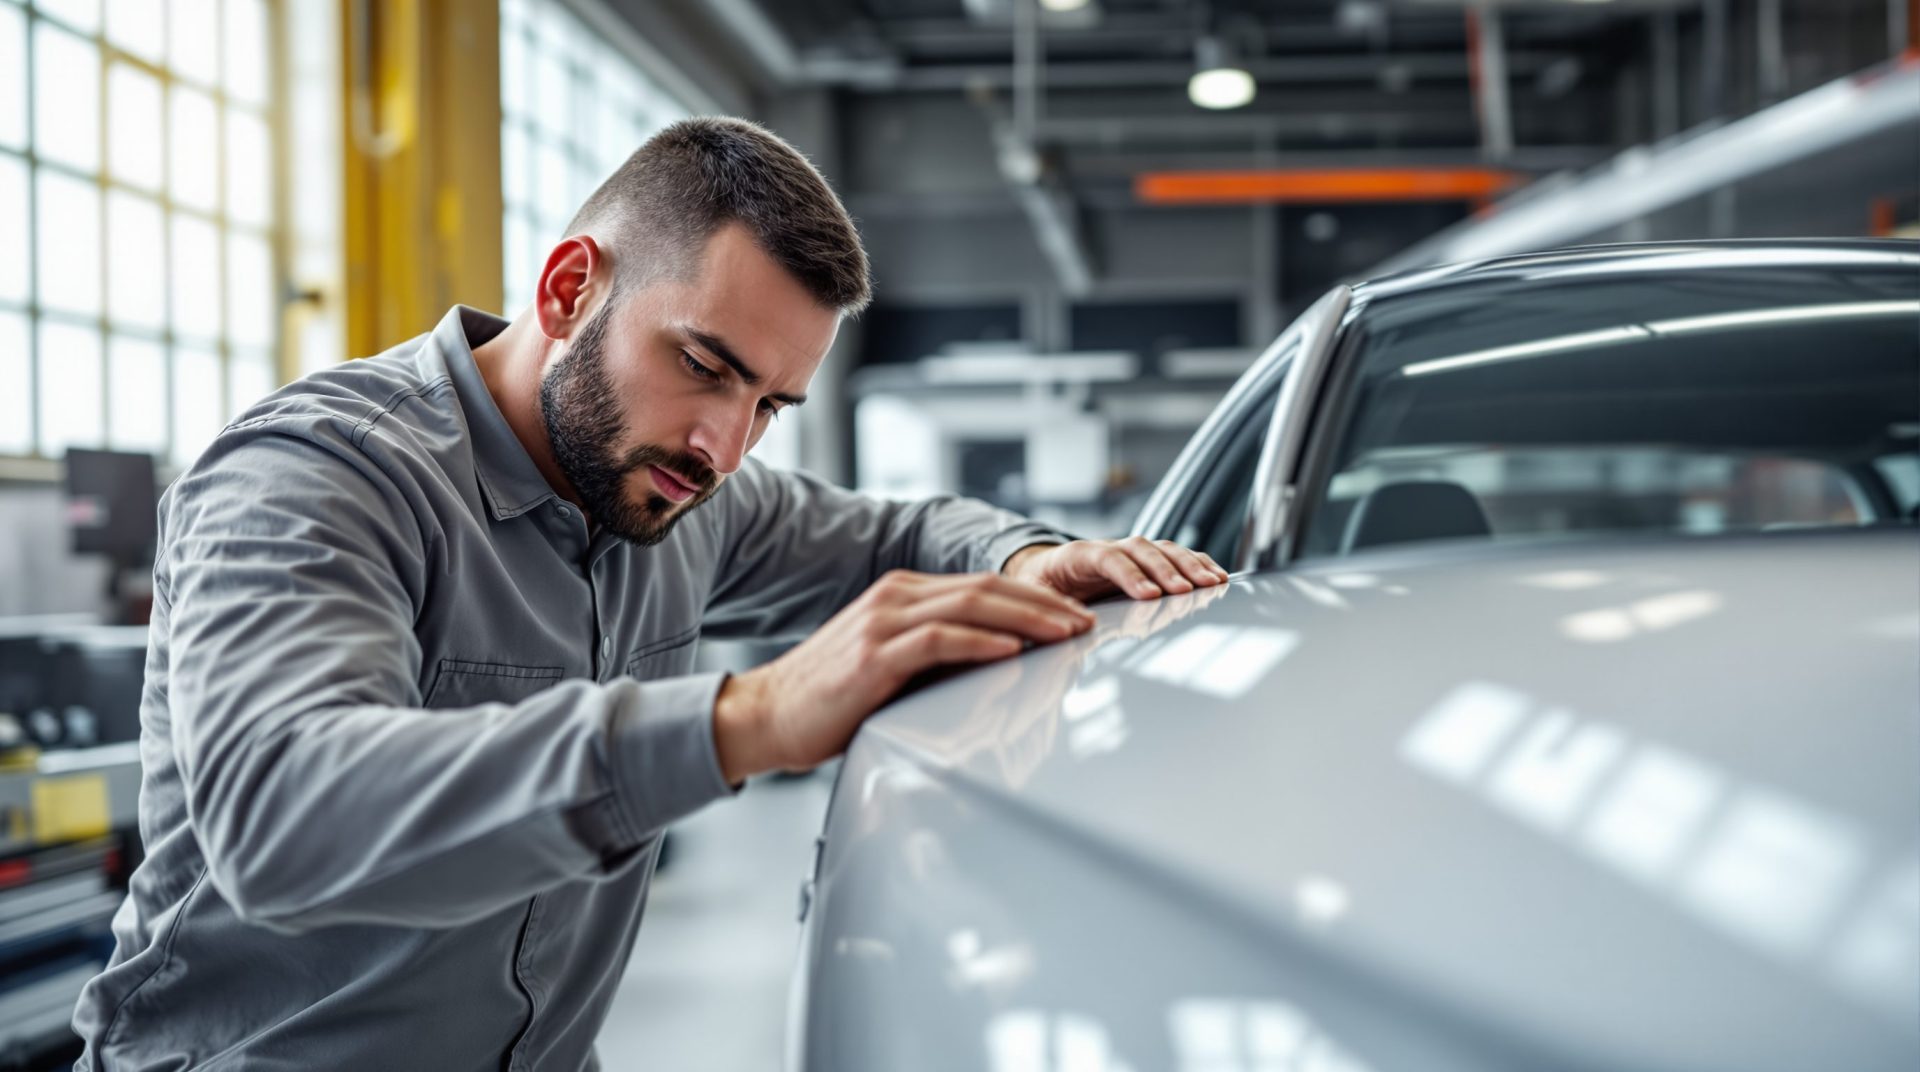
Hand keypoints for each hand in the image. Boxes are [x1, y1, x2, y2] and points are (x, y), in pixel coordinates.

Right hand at [710, 570, 1095, 781]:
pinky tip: (1012, 650)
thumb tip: (1002, 664)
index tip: (1075, 618)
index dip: (1035, 598)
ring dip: (1027, 618)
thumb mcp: (893, 665)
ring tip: (1065, 634)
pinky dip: (981, 642)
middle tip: (1087, 623)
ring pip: (970, 605)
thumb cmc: (832, 700)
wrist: (766, 716)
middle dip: (1044, 604)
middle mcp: (894, 597)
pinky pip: (938, 640)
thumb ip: (938, 656)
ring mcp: (882, 622)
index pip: (983, 585)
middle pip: (986, 587)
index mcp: (902, 594)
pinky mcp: (873, 656)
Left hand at [1001, 537, 1228, 601]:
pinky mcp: (1145, 561)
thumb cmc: (1040, 588)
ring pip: (1163, 550)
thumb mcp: (1035, 599)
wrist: (1044, 571)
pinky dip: (1198, 565)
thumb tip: (1069, 624)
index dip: (1129, 575)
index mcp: (1077, 556)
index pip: (1107, 558)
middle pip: (1142, 550)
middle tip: (1186, 591)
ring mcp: (1129, 552)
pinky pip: (1175, 557)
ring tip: (1212, 584)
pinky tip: (1218, 577)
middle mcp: (1108, 548)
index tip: (1149, 595)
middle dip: (1166, 570)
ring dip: (1189, 566)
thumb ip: (1050, 608)